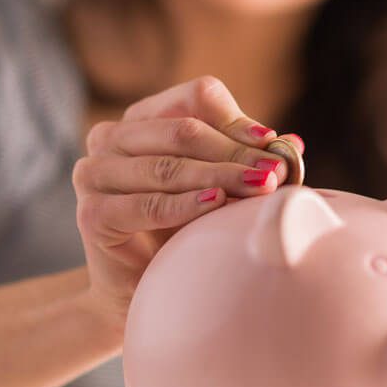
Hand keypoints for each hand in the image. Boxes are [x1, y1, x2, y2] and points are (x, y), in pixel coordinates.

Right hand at [73, 75, 304, 334]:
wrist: (141, 287)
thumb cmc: (183, 232)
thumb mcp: (218, 189)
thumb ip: (247, 163)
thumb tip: (294, 143)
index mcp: (143, 120)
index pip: (194, 99)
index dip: (237, 121)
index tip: (272, 147)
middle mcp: (112, 138)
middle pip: (184, 130)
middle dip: (237, 153)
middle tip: (276, 174)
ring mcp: (94, 173)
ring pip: (168, 166)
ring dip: (220, 177)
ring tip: (260, 188)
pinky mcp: (92, 213)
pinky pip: (147, 205)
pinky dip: (184, 205)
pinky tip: (216, 204)